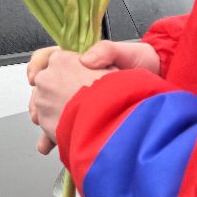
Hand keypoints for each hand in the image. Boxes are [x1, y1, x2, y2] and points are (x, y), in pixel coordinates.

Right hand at [26, 41, 160, 154]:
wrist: (161, 83)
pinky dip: (56, 136)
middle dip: (38, 102)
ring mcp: (78, 98)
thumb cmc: (143, 63)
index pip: (47, 60)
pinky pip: (64, 126)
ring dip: (44, 123)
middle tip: (39, 113)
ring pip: (50, 109)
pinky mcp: (86, 115)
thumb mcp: (125, 52)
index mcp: (78, 60)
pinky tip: (52, 146)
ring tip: (47, 135)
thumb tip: (86, 59)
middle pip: (43, 88)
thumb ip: (105, 51)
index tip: (35, 78)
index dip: (37, 68)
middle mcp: (74, 78)